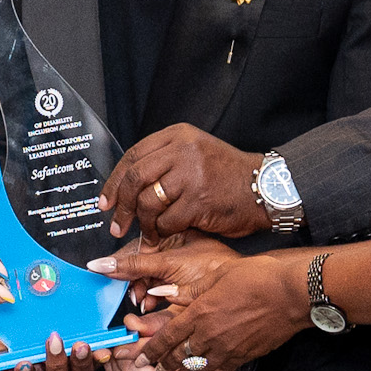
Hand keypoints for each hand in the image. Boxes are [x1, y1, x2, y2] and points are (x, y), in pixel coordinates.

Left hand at [101, 124, 268, 240]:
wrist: (265, 188)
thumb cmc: (227, 176)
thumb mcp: (195, 154)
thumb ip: (163, 162)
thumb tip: (124, 188)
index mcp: (178, 136)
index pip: (133, 156)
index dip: (114, 182)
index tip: (105, 202)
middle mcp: (183, 150)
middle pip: (135, 178)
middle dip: (122, 206)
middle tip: (117, 224)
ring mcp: (192, 174)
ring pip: (149, 202)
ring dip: (144, 224)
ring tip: (148, 233)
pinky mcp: (199, 200)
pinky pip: (167, 221)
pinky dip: (163, 231)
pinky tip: (167, 234)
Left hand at [104, 237, 315, 370]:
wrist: (293, 293)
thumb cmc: (257, 277)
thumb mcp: (218, 274)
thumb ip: (189, 289)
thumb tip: (164, 292)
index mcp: (199, 312)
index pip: (167, 336)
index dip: (150, 349)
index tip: (138, 356)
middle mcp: (210, 334)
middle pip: (177, 356)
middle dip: (161, 364)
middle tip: (148, 368)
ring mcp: (227, 348)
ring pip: (196, 367)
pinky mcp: (244, 355)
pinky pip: (219, 370)